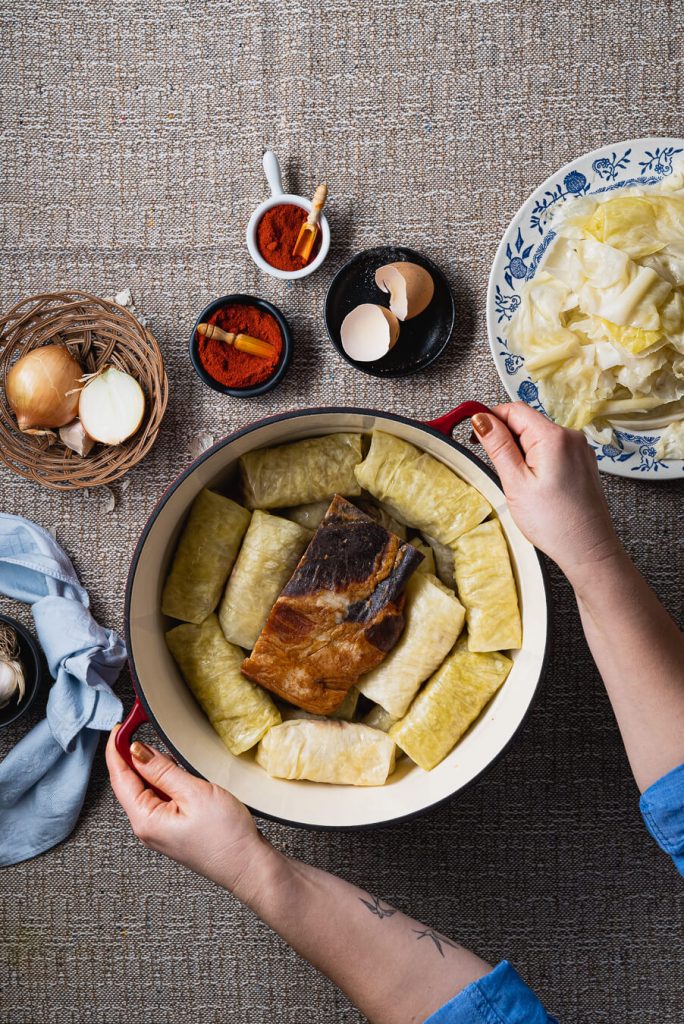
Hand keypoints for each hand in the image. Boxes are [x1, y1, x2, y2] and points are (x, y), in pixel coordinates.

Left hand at [106, 726, 271, 897]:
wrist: (248, 866)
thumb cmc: (225, 836)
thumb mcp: (194, 792)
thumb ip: (162, 770)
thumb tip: (137, 751)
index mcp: (145, 819)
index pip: (120, 777)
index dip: (117, 749)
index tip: (121, 726)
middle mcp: (147, 826)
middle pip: (131, 782)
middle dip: (134, 755)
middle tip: (143, 728)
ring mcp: (160, 828)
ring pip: (148, 789)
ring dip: (153, 767)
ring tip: (166, 750)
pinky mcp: (173, 828)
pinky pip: (162, 797)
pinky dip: (166, 780)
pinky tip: (178, 772)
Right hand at [471, 403, 622, 580]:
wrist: (588, 548)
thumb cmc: (555, 522)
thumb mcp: (515, 482)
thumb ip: (498, 446)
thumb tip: (481, 419)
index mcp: (553, 436)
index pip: (514, 409)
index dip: (490, 417)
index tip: (473, 432)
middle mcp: (571, 437)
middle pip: (527, 422)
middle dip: (505, 437)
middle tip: (495, 465)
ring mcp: (579, 449)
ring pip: (539, 437)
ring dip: (521, 450)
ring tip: (518, 482)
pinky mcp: (582, 463)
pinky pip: (552, 450)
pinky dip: (537, 460)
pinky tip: (535, 485)